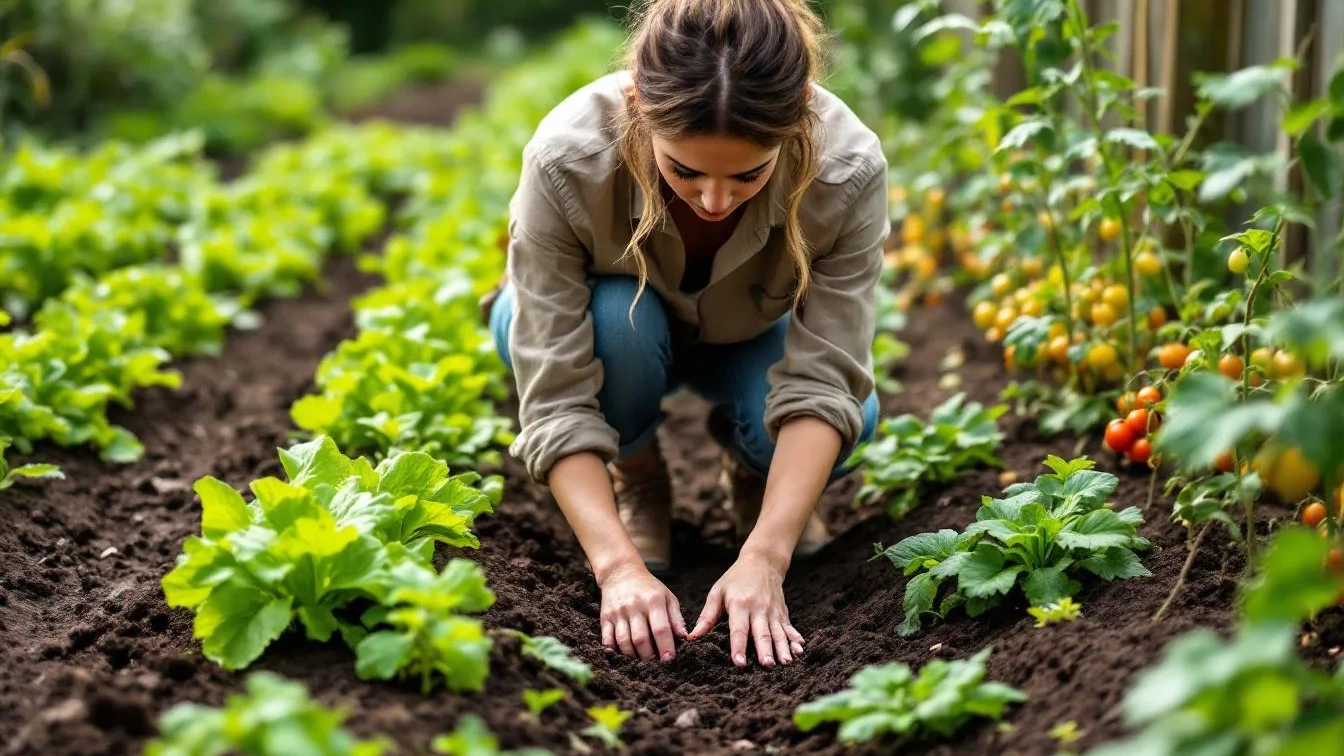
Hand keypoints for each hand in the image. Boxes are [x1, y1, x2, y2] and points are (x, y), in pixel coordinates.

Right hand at [597, 559, 687, 660]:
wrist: (621, 573)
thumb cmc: (649, 588)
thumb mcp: (667, 596)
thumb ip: (676, 617)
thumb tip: (685, 637)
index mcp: (653, 601)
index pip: (660, 628)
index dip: (665, 646)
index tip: (670, 660)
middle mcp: (634, 607)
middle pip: (640, 639)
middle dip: (649, 656)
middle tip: (656, 665)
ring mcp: (618, 613)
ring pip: (624, 641)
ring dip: (633, 657)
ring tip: (642, 663)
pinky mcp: (605, 618)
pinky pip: (607, 639)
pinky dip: (614, 651)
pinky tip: (623, 656)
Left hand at [688, 552, 804, 667]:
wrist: (762, 562)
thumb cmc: (735, 579)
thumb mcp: (718, 592)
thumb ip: (707, 616)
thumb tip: (693, 636)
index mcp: (740, 604)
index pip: (739, 629)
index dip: (739, 646)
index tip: (739, 663)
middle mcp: (759, 608)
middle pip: (762, 633)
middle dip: (765, 650)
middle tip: (767, 666)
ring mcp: (773, 611)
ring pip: (778, 633)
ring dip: (782, 648)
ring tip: (785, 662)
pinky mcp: (782, 613)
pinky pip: (789, 628)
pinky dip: (795, 639)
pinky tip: (800, 650)